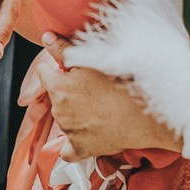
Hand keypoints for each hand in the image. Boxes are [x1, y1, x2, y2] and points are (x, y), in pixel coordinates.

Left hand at [33, 40, 178, 160]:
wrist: (146, 114)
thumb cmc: (123, 84)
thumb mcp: (93, 59)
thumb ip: (64, 49)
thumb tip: (47, 38)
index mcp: (58, 87)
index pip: (43, 72)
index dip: (56, 67)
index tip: (68, 68)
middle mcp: (59, 111)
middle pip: (55, 95)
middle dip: (67, 90)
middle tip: (91, 87)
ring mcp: (69, 132)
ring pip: (63, 118)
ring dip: (73, 113)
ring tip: (98, 107)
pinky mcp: (82, 149)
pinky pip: (68, 151)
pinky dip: (72, 145)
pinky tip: (84, 136)